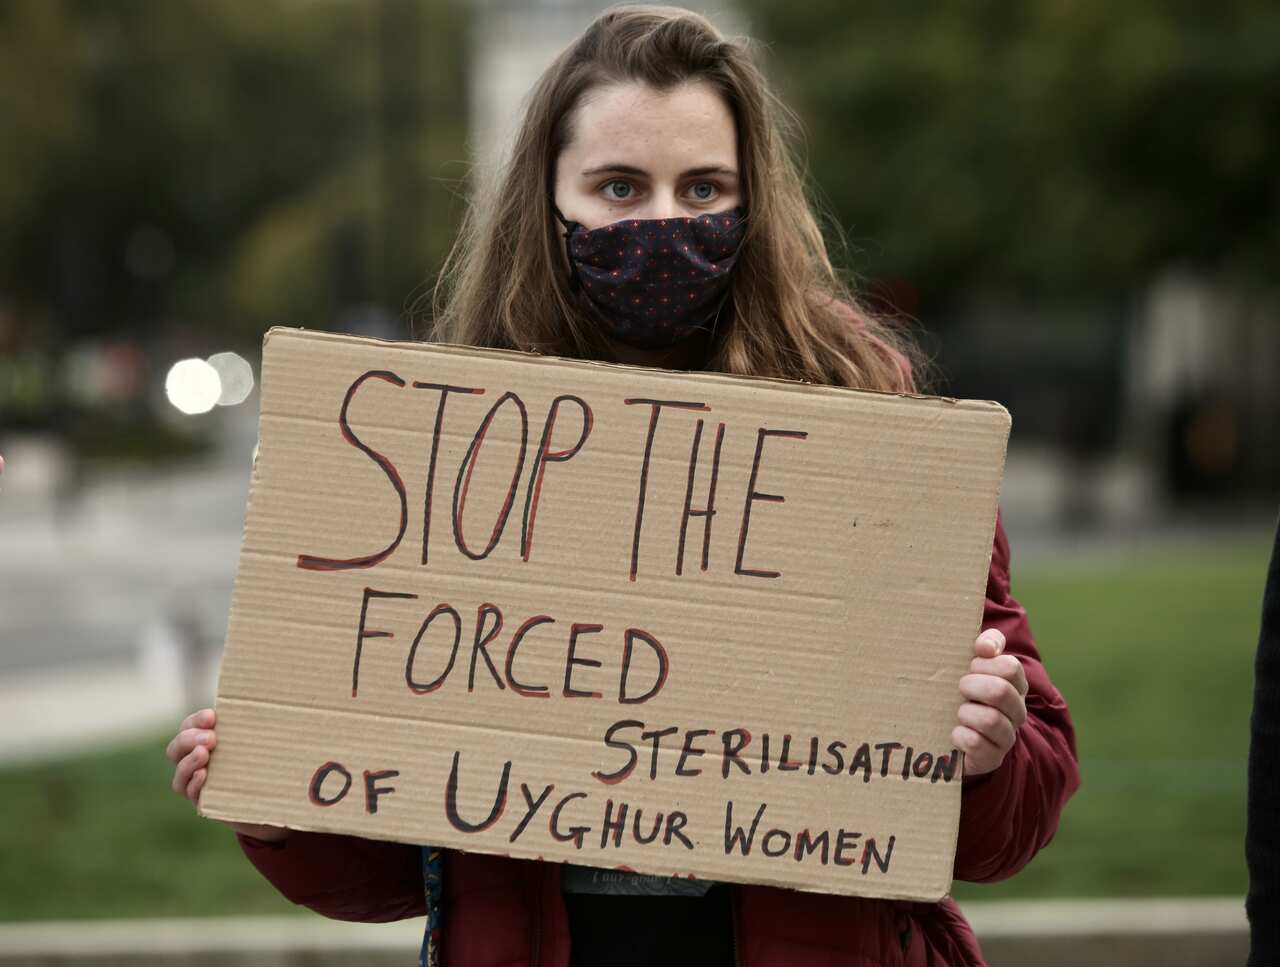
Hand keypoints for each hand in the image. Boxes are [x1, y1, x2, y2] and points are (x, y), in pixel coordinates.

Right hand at [166, 708, 289, 842]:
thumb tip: (279, 697)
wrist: (282, 798)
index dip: (196, 720)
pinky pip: (193, 795)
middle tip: (210, 738)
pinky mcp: (210, 805)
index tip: (212, 716)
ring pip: (179, 775)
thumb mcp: (267, 739)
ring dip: (188, 762)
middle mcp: (198, 764)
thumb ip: (264, 723)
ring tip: (204, 753)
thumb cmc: (272, 761)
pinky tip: (204, 775)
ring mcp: (201, 786)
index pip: (189, 727)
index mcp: (208, 742)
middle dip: (189, 739)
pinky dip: (194, 784)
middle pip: (176, 749)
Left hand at [952, 629, 1027, 777]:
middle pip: (1001, 691)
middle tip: (960, 688)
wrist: (958, 735)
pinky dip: (960, 736)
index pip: (1010, 667)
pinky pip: (977, 745)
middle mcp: (1017, 711)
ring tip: (958, 712)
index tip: (969, 665)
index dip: (985, 663)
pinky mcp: (992, 757)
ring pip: (991, 720)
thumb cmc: (967, 691)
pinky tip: (955, 732)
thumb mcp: (976, 663)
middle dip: (972, 686)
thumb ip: (987, 644)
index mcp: (1015, 685)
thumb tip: (985, 646)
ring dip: (966, 712)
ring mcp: (1006, 736)